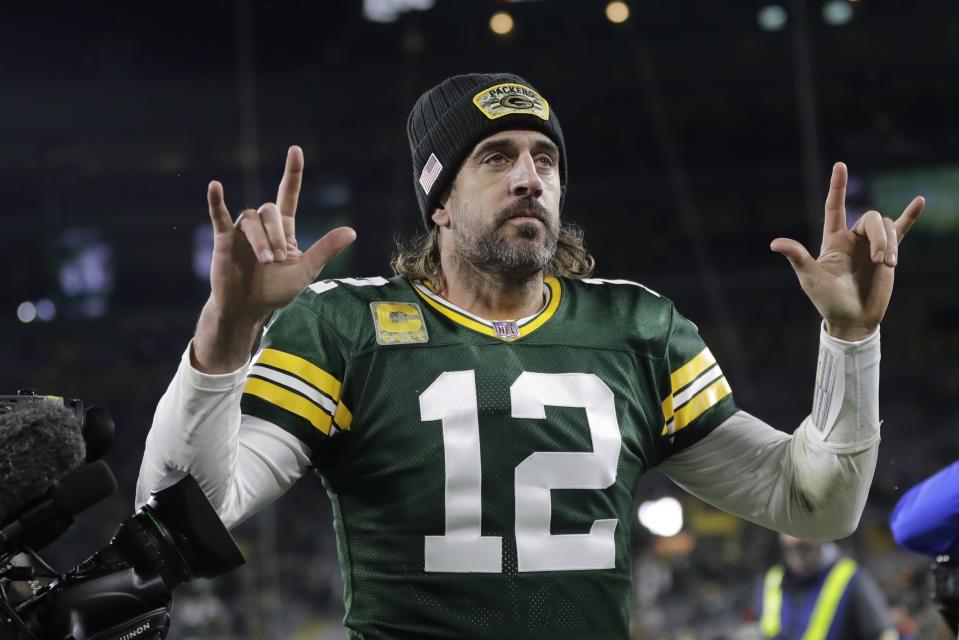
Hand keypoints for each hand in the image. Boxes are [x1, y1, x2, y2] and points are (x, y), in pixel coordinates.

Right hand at [193, 146, 355, 372]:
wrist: (248, 309)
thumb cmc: (276, 290)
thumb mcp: (306, 270)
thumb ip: (325, 249)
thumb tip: (352, 231)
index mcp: (283, 229)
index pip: (288, 194)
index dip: (292, 173)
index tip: (295, 150)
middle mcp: (262, 225)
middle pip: (269, 211)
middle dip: (276, 234)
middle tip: (278, 260)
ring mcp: (241, 231)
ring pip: (251, 219)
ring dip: (260, 239)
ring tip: (267, 261)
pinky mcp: (224, 239)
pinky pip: (219, 215)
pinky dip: (216, 201)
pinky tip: (214, 187)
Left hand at [770, 162, 923, 341]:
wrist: (853, 318)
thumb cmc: (827, 300)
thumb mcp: (810, 278)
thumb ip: (798, 257)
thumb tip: (774, 243)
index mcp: (833, 240)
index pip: (833, 207)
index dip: (837, 187)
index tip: (840, 165)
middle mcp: (852, 239)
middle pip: (870, 218)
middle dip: (879, 236)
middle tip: (882, 261)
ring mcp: (871, 245)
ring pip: (886, 226)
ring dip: (890, 243)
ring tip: (889, 265)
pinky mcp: (888, 254)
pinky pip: (900, 230)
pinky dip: (909, 216)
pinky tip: (920, 201)